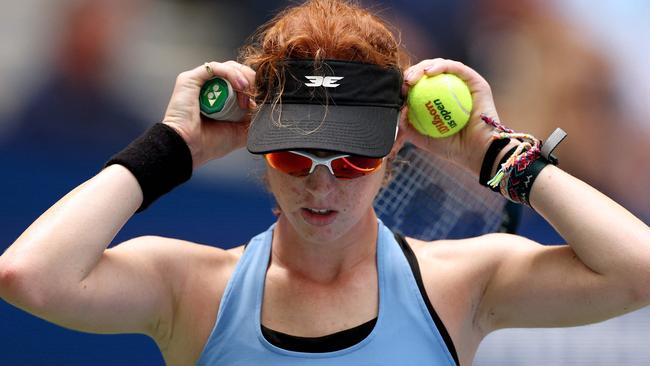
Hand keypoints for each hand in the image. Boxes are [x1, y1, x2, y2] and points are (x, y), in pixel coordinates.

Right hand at [162, 61, 255, 168]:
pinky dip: (231, 73)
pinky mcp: (190, 79)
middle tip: (258, 95)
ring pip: (228, 67)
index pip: (242, 82)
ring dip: (243, 77)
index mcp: (220, 98)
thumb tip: (267, 109)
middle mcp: (210, 88)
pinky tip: (241, 86)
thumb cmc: (209, 144)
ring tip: (248, 93)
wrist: (189, 149)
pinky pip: (215, 67)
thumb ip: (252, 120)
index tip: (263, 98)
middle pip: (237, 72)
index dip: (254, 86)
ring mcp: (200, 82)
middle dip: (251, 81)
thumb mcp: (240, 132)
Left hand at [392, 59, 497, 175]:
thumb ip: (409, 126)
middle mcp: (454, 90)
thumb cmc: (452, 148)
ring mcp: (465, 85)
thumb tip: (399, 109)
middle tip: (405, 82)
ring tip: (413, 77)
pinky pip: (457, 69)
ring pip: (442, 66)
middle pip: (430, 72)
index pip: (422, 85)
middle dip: (413, 72)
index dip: (409, 83)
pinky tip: (429, 72)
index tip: (400, 91)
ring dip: (424, 66)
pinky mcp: (476, 82)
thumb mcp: (423, 138)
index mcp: (442, 101)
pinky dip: (441, 66)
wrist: (477, 153)